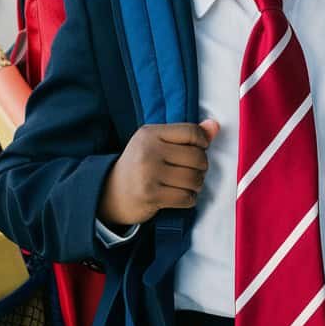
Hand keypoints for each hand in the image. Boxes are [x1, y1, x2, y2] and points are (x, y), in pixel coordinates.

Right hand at [98, 118, 219, 225]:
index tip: (200, 149)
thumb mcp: (157, 143)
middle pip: (197, 157)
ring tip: (186, 184)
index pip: (191, 132)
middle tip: (192, 170)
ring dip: (196, 185)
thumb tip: (214, 126)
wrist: (110, 192)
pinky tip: (180, 195)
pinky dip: (189, 199)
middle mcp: (149, 151)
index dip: (203, 142)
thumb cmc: (139, 165)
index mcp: (150, 133)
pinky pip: (186, 197)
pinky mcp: (151, 195)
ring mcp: (149, 173)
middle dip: (201, 167)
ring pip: (194, 179)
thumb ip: (187, 135)